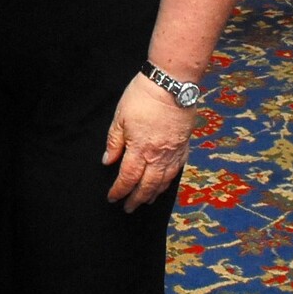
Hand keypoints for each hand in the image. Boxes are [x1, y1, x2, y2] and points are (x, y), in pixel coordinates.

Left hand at [102, 75, 194, 211]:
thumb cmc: (142, 97)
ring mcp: (173, 153)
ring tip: (145, 200)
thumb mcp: (120, 117)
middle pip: (146, 186)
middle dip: (136, 199)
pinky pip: (176, 171)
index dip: (119, 190)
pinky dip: (169, 182)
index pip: (128, 178)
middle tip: (128, 208)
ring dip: (153, 194)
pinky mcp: (184, 147)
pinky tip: (164, 184)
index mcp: (140, 149)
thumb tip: (108, 161)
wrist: (171, 85)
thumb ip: (114, 141)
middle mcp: (158, 156)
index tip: (112, 198)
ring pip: (163, 182)